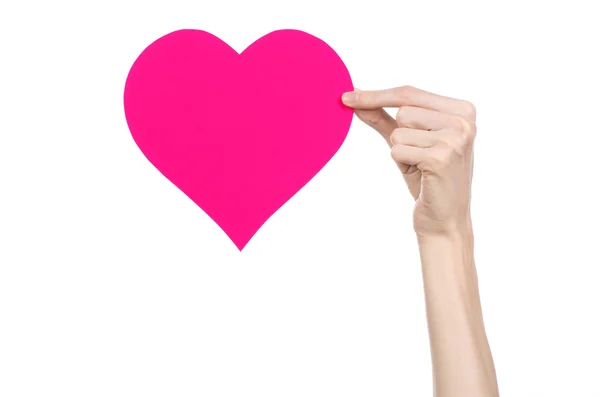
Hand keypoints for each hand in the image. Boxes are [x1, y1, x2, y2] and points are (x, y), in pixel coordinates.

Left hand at [341, 86, 476, 236]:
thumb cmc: (427, 179)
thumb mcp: (407, 142)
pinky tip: (422, 175)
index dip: (376, 95)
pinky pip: (398, 150)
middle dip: (399, 134)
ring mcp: (455, 138)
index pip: (409, 93)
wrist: (444, 220)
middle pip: (402, 110)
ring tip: (421, 166)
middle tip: (419, 155)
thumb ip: (382, 118)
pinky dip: (402, 163)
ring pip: (399, 131)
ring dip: (401, 151)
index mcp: (462, 109)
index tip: (347, 96)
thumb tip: (354, 98)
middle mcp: (463, 120)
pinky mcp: (441, 158)